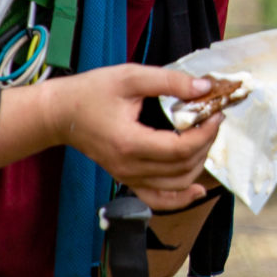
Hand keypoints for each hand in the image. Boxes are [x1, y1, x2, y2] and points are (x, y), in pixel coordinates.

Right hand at [48, 65, 221, 210]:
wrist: (60, 114)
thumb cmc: (92, 92)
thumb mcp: (131, 77)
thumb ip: (169, 82)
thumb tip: (204, 88)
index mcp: (130, 143)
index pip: (180, 148)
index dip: (205, 133)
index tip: (216, 113)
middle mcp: (129, 167)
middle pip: (183, 167)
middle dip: (206, 143)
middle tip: (213, 119)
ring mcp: (127, 177)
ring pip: (176, 184)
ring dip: (199, 163)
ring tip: (204, 136)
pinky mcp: (126, 179)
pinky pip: (158, 199)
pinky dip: (181, 197)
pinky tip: (197, 188)